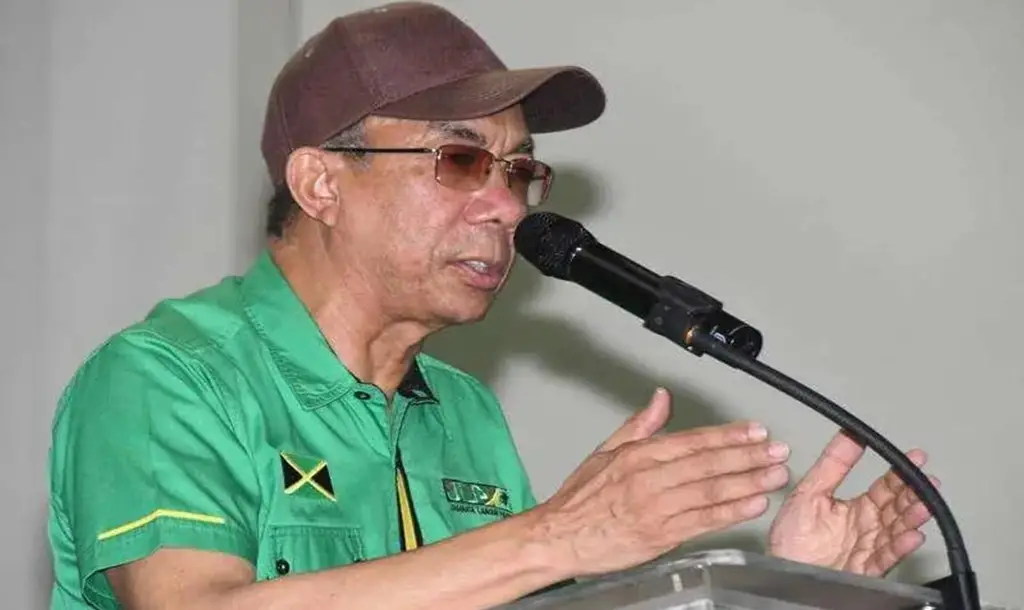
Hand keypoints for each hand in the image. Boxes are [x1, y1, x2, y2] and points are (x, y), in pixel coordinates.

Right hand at [537, 388, 791, 576]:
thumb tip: (662, 399)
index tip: (755, 431)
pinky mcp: (661, 536)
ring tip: (775, 475)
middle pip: (709, 464)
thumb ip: (640, 426)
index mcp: (638, 456)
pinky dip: (732, 512)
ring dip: (749, 482)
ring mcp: (657, 509)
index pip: (693, 441)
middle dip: (749, 456)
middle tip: (778, 450)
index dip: (728, 435)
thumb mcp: (605, 452)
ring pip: (712, 491)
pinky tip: (754, 504)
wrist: (559, 538)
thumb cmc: (579, 500)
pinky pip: (705, 521)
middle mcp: (650, 479)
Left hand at [767, 429, 937, 575]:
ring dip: (912, 517)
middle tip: (927, 479)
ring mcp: (868, 548)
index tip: (916, 457)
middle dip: (914, 494)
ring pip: (897, 530)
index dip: (900, 473)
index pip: (884, 488)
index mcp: (854, 509)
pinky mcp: (866, 570)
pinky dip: (900, 547)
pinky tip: (912, 535)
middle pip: (896, 508)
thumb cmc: (791, 540)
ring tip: (924, 504)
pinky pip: (886, 557)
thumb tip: (848, 434)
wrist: (780, 572)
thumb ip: (831, 465)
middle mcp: (865, 528)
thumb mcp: (808, 493)